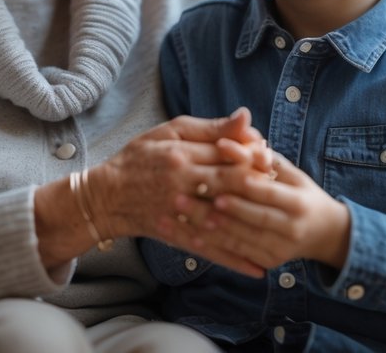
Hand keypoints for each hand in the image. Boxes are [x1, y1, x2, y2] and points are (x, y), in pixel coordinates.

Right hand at [34, 108, 268, 274]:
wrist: (105, 196)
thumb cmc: (140, 156)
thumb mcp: (171, 131)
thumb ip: (211, 127)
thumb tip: (247, 117)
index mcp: (183, 154)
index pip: (231, 154)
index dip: (255, 156)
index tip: (269, 158)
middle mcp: (182, 184)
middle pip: (233, 185)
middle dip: (260, 187)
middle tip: (279, 189)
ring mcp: (180, 213)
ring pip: (226, 222)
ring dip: (255, 227)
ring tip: (280, 228)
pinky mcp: (177, 236)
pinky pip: (212, 250)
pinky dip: (236, 260)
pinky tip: (258, 268)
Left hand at [176, 153, 350, 271]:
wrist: (325, 233)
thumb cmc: (301, 193)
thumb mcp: (289, 172)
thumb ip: (261, 157)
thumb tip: (231, 140)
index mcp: (298, 201)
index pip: (265, 192)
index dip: (239, 184)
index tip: (212, 173)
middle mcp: (292, 227)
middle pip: (251, 217)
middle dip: (218, 207)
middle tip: (183, 196)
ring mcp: (281, 248)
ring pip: (242, 238)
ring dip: (210, 227)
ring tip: (183, 214)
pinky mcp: (270, 261)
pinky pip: (240, 254)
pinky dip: (216, 245)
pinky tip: (194, 235)